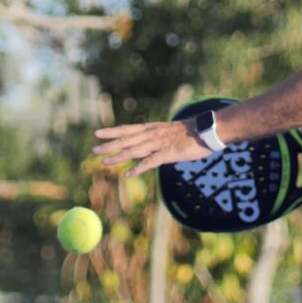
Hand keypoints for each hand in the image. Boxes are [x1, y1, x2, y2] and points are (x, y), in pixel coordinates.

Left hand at [92, 119, 211, 176]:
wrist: (208, 130)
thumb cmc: (192, 132)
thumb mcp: (170, 133)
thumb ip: (158, 139)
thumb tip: (150, 147)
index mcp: (153, 128)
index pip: (128, 129)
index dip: (112, 131)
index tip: (97, 132)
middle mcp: (153, 134)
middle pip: (127, 139)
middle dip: (110, 144)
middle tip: (93, 149)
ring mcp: (160, 143)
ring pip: (135, 150)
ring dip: (119, 156)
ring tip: (104, 162)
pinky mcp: (168, 153)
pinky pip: (150, 162)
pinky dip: (138, 168)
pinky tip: (128, 174)